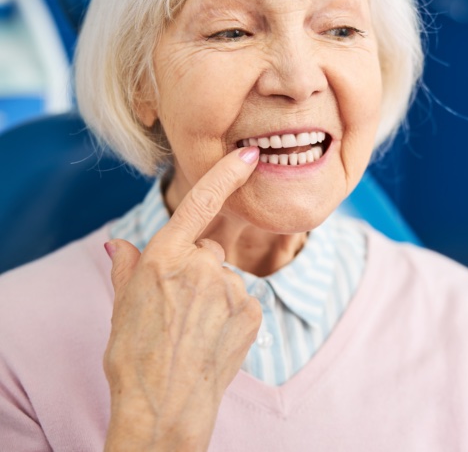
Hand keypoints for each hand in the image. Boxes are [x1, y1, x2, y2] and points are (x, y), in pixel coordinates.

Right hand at [102, 147, 261, 451]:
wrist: (164, 405)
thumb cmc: (133, 356)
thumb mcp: (121, 306)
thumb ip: (127, 267)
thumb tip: (121, 243)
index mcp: (164, 258)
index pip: (200, 204)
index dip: (226, 175)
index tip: (248, 156)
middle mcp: (201, 266)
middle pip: (208, 252)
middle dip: (197, 271)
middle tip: (179, 310)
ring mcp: (230, 288)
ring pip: (226, 280)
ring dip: (214, 296)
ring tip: (194, 331)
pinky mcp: (252, 311)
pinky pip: (243, 301)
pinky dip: (232, 315)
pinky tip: (213, 338)